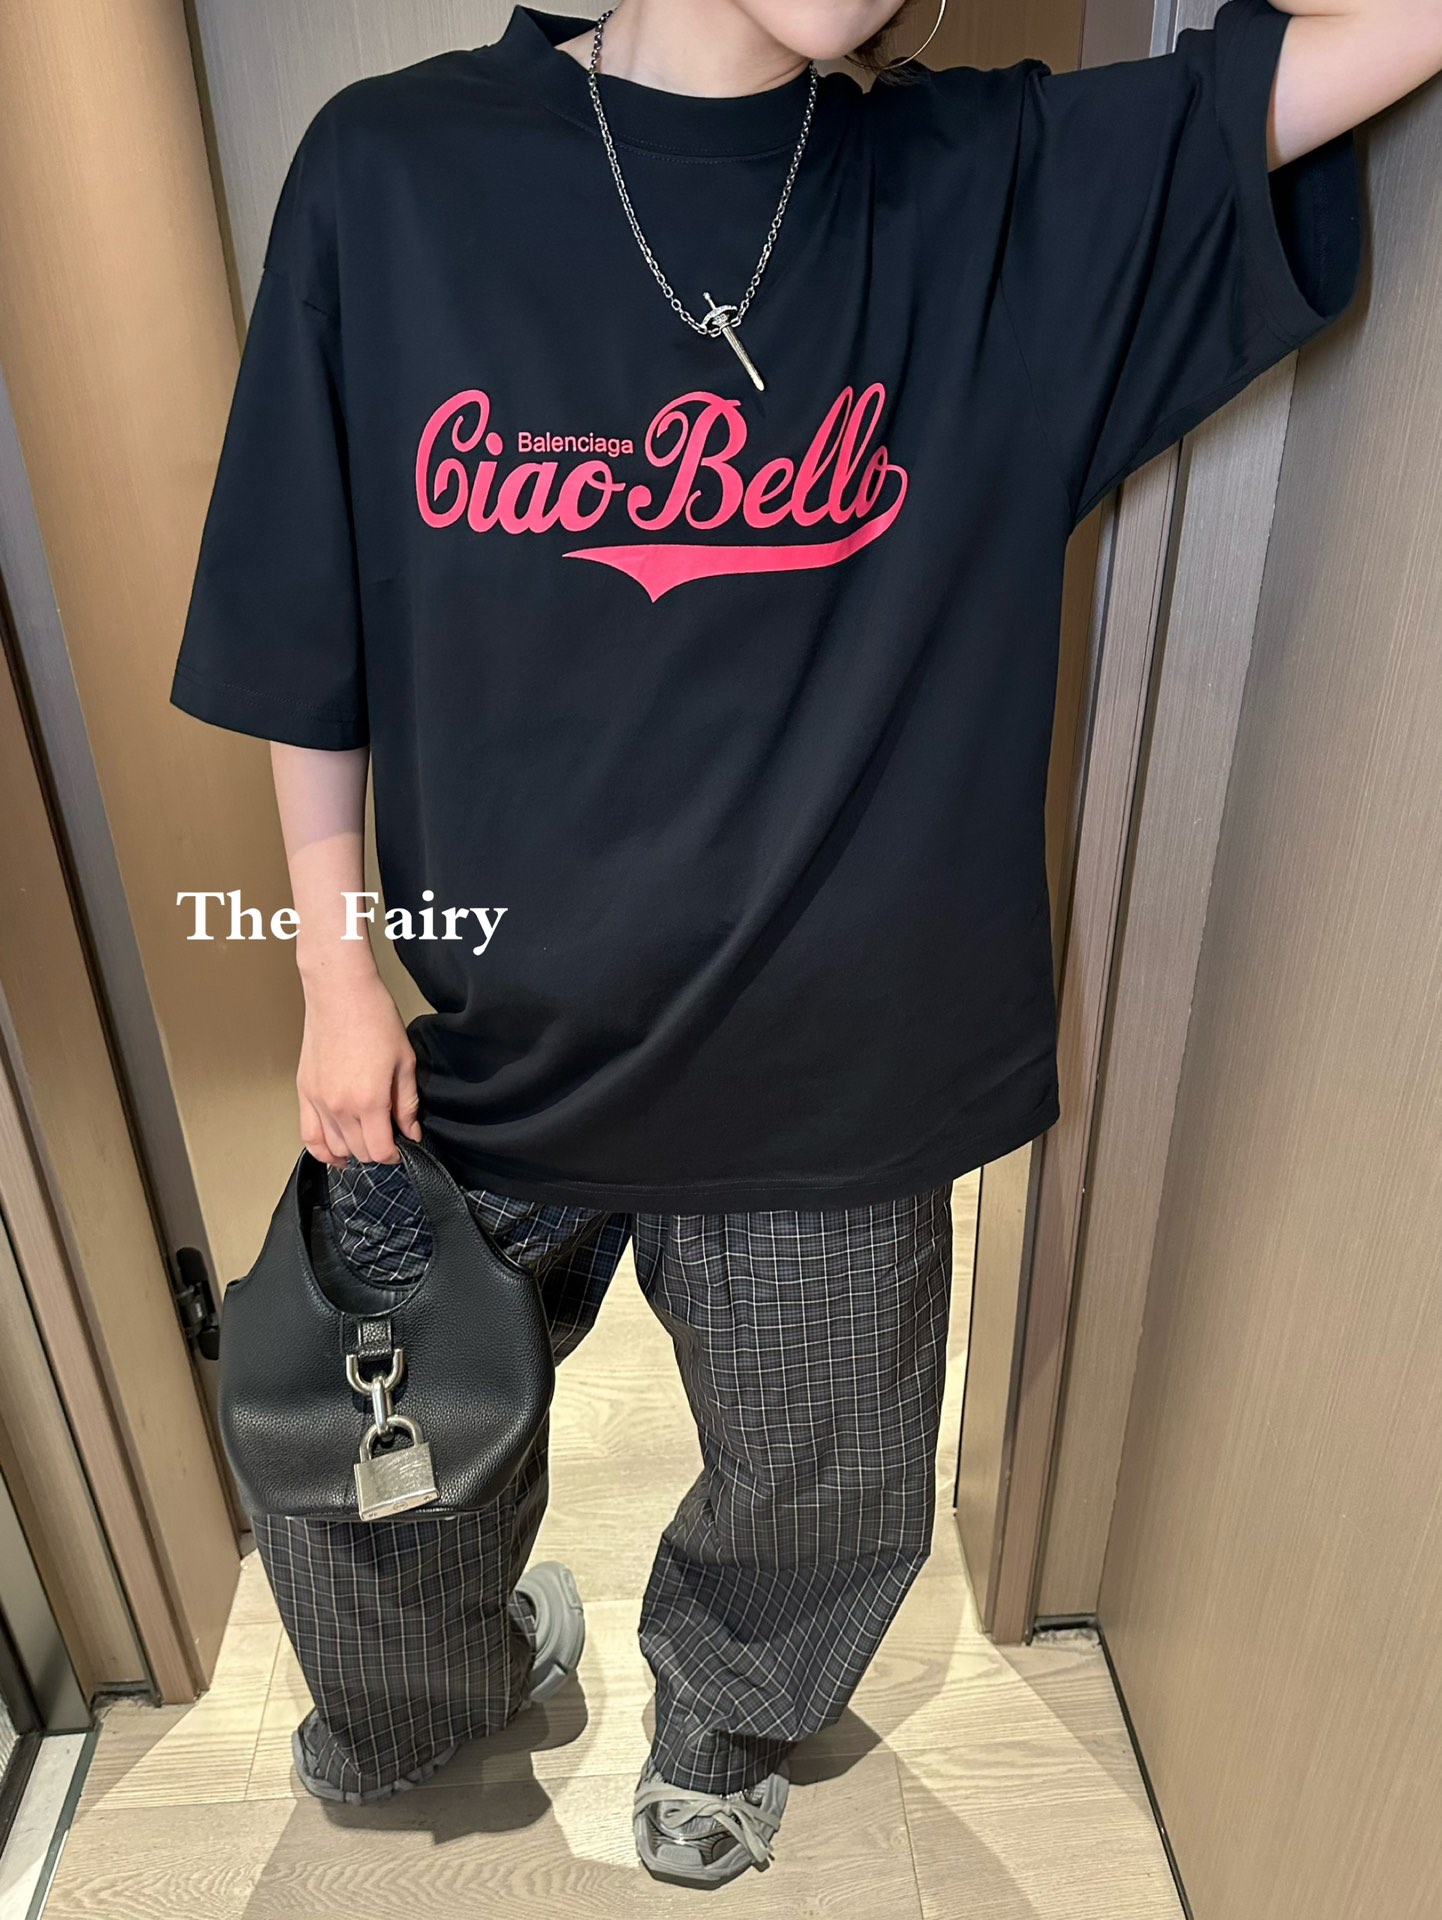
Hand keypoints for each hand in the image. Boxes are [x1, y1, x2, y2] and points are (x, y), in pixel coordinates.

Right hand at [295, 963, 421, 1165]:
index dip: (396, 1155)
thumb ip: (407, 1103)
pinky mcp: (304, 1092)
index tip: (403, 1147)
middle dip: (377, 1152)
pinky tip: (335, 1151)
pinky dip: (322, 1149)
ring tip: (366, 1141)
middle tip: (389, 1139)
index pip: (380, 1150)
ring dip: (352, 1151)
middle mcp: (340, 1106)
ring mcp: (318, 1101)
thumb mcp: (405, 1062)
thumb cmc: (374, 1019)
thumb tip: (411, 1131)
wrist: (341, 994)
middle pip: (358, 1152)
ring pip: (333, 1148)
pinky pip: (309, 1136)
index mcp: (369, 1100)